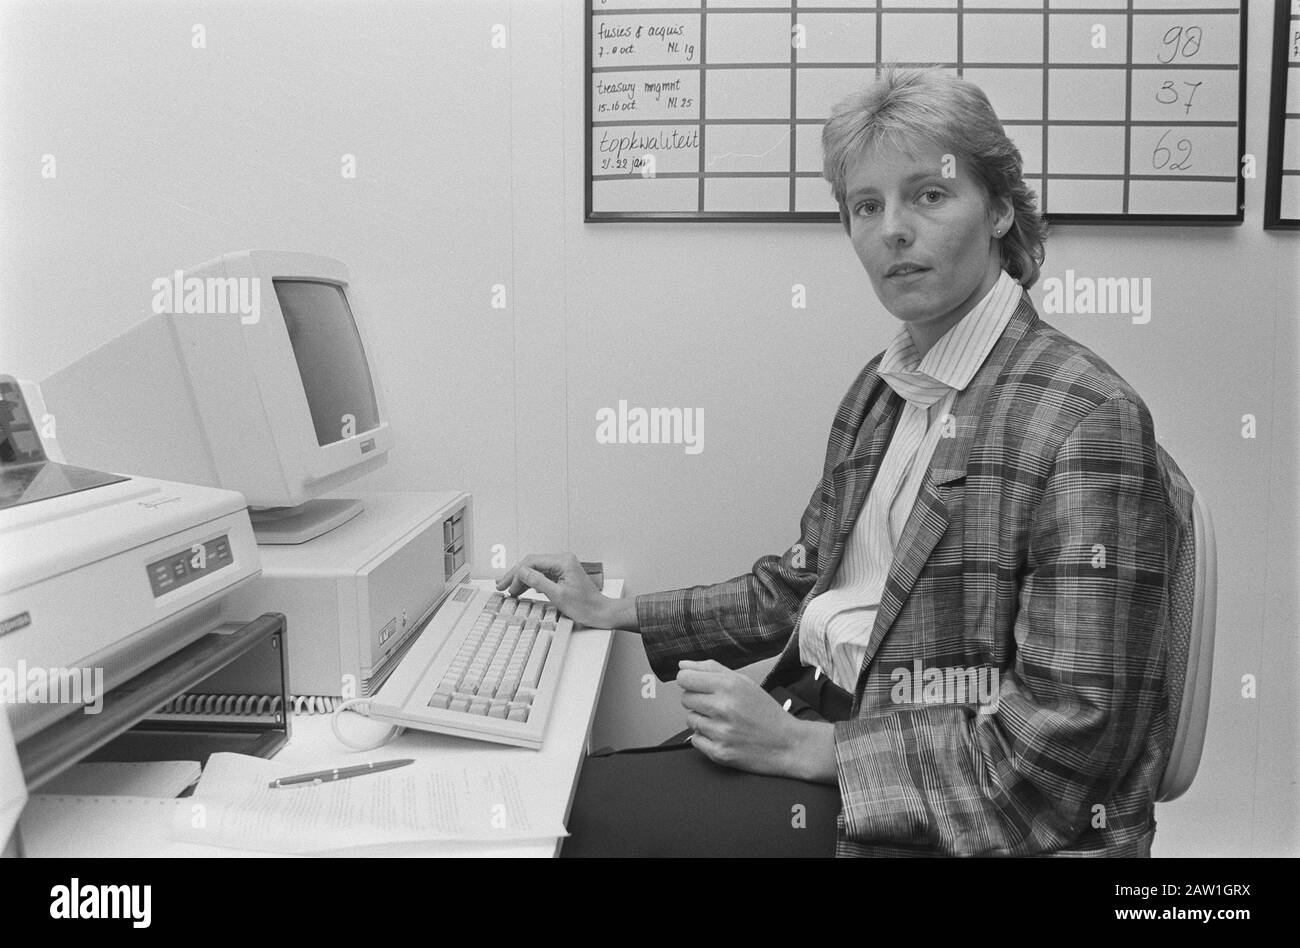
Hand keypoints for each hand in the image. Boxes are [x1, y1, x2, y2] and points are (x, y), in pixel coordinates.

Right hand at [496, 553, 609, 627]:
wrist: (601, 613)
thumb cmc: (585, 606)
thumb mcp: (558, 595)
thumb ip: (538, 581)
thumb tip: (521, 572)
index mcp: (563, 561)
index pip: (532, 562)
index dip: (516, 574)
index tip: (507, 586)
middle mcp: (563, 560)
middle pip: (532, 564)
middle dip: (516, 575)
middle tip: (501, 586)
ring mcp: (563, 567)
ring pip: (536, 569)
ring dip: (522, 579)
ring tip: (509, 590)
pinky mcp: (563, 575)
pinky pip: (543, 575)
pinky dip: (532, 582)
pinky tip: (523, 589)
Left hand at [677, 659, 833, 780]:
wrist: (788, 744)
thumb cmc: (767, 713)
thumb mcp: (744, 683)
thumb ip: (711, 669)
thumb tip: (683, 664)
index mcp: (729, 686)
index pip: (685, 678)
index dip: (688, 680)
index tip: (695, 684)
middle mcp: (723, 707)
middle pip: (685, 698)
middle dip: (697, 700)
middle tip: (717, 705)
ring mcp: (720, 732)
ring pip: (689, 719)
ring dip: (702, 720)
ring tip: (723, 721)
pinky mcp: (719, 752)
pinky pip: (695, 740)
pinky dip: (705, 738)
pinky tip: (723, 735)